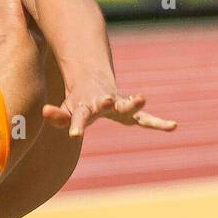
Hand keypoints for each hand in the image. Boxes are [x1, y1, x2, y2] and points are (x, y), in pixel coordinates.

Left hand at [43, 82, 176, 138]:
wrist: (94, 83)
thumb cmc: (78, 102)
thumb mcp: (65, 110)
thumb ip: (56, 116)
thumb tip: (44, 112)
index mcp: (84, 106)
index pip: (78, 117)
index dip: (76, 125)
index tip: (75, 135)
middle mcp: (103, 102)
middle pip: (106, 103)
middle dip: (107, 103)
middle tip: (108, 101)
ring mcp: (119, 104)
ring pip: (127, 104)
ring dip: (134, 103)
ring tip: (142, 99)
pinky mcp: (131, 109)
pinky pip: (146, 118)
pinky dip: (158, 123)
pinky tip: (173, 126)